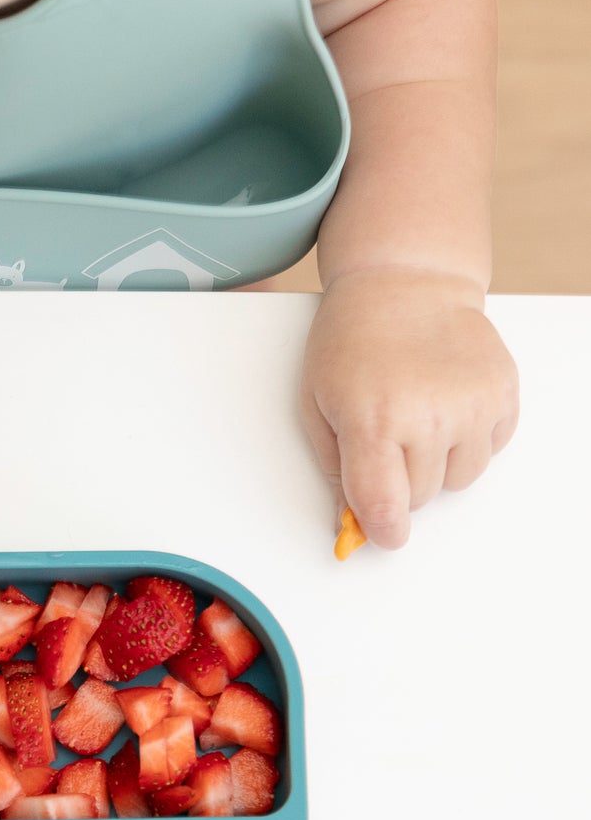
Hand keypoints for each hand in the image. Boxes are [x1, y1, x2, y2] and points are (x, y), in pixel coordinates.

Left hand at [299, 269, 518, 548]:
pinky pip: (490, 450)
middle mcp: (429, 416)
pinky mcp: (503, 392)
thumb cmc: (350, 344)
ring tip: (415, 421)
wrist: (404, 285)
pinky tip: (444, 406)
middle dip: (400, 484)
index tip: (384, 534)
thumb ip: (336, 471)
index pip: (386, 506)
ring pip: (458, 479)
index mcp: (373, 421)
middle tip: (385, 442)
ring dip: (436, 465)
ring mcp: (472, 403)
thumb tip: (352, 522)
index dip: (384, 530)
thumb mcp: (317, 406)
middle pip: (420, 498)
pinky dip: (468, 440)